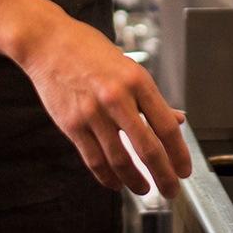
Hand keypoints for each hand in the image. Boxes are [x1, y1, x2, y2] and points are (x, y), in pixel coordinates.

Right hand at [13, 12, 192, 197]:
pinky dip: (108, 177)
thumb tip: (177, 120)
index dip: (179, 153)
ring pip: (120, 160)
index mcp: (136, 80)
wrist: (48, 42)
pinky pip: (94, 160)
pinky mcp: (71, 124)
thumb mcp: (128, 67)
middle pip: (147, 148)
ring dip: (135, 181)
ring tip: (143, 188)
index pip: (166, 126)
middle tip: (171, 190)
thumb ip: (150, 98)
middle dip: (163, 176)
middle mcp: (116, 97)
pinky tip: (116, 183)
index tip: (184, 170)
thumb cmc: (89, 50)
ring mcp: (92, 113)